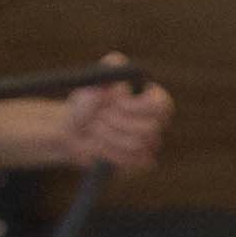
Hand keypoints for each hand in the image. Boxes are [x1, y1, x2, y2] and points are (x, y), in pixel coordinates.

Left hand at [56, 75, 170, 172]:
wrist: (74, 131)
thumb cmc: (86, 101)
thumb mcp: (94, 79)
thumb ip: (108, 71)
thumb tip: (116, 91)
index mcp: (149, 98)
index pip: (162, 106)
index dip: (140, 108)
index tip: (115, 104)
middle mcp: (154, 122)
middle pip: (150, 129)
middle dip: (118, 124)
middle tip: (98, 119)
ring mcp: (148, 145)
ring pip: (137, 146)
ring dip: (110, 138)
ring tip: (95, 131)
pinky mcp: (138, 164)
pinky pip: (133, 165)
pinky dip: (112, 155)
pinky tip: (100, 148)